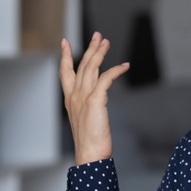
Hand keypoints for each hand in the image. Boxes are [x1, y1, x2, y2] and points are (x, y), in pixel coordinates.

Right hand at [59, 32, 129, 164]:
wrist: (89, 154)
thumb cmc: (90, 142)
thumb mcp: (86, 120)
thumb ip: (89, 107)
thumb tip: (97, 102)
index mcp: (70, 100)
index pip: (65, 72)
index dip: (65, 56)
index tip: (65, 42)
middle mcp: (74, 96)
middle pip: (81, 65)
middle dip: (89, 48)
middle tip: (97, 35)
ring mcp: (83, 97)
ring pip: (91, 67)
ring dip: (100, 52)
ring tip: (106, 41)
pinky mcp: (95, 100)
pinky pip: (106, 78)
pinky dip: (116, 70)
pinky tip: (125, 65)